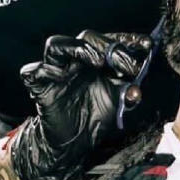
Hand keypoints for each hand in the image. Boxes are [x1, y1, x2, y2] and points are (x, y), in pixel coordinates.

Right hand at [10, 30, 152, 179]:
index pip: (110, 40)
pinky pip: (31, 71)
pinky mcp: (39, 85)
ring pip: (56, 45)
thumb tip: (136, 90)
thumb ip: (127, 94)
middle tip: (126, 64)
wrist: (72, 142)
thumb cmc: (94, 117)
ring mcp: (56, 70)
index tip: (147, 45)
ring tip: (97, 62)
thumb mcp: (116, 105)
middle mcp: (75, 61)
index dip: (128, 39)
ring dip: (77, 48)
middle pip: (86, 37)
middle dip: (109, 46)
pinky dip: (40, 70)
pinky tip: (58, 75)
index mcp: (96, 60)